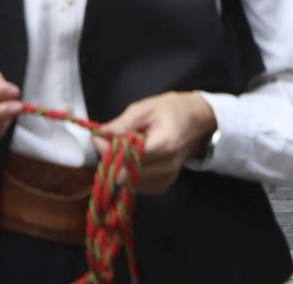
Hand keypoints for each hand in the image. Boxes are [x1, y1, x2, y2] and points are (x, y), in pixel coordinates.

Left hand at [96, 91, 215, 193]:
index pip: (130, 158)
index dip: (110, 150)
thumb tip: (102, 133)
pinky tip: (128, 157)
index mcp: (163, 146)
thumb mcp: (145, 108)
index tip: (97, 137)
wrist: (195, 122)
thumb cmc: (170, 110)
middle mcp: (166, 168)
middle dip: (110, 158)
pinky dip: (128, 173)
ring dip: (118, 166)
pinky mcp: (164, 185)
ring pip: (130, 182)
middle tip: (102, 140)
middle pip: (128, 173)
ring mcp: (166, 179)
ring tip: (116, 145)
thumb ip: (124, 123)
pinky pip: (138, 185)